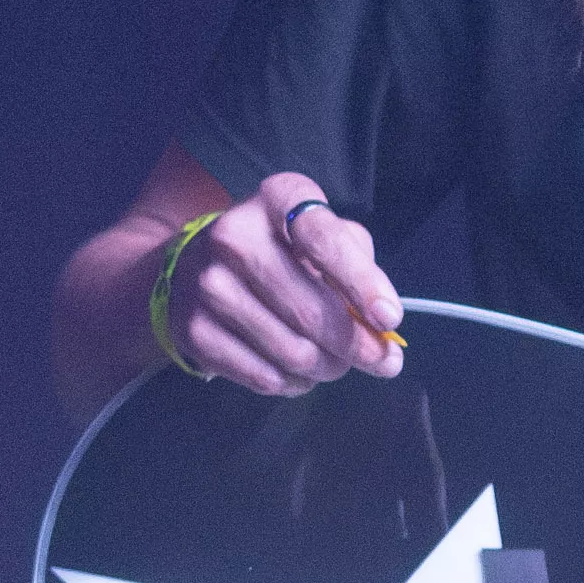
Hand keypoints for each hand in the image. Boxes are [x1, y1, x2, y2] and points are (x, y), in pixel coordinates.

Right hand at [164, 172, 404, 392]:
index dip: (363, 283)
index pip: (325, 241)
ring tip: (332, 363)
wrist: (195, 267)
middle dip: (356, 346)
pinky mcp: (194, 330)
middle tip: (379, 360)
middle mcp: (235, 235)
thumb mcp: (319, 233)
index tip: (389, 319)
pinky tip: (298, 372)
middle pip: (312, 311)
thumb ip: (356, 264)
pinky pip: (264, 377)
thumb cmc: (279, 250)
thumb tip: (380, 322)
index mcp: (277, 199)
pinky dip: (293, 383)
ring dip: (327, 368)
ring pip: (293, 352)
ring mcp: (209, 285)